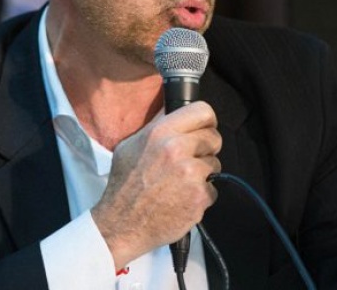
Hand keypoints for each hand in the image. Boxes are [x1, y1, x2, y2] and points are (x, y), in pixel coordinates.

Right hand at [91, 101, 221, 269]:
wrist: (122, 224)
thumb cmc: (124, 187)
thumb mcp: (130, 146)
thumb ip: (155, 128)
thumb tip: (172, 113)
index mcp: (160, 133)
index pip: (202, 112)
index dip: (207, 121)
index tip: (205, 128)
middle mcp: (177, 149)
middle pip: (214, 137)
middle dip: (205, 149)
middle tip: (191, 160)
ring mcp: (190, 173)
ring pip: (215, 164)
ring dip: (203, 173)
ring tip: (181, 183)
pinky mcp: (199, 196)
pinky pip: (213, 189)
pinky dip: (201, 195)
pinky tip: (182, 199)